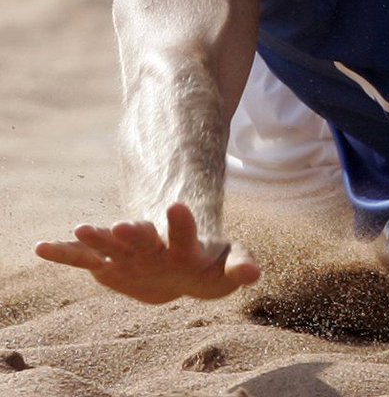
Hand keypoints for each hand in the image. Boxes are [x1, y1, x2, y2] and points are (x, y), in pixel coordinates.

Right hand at [34, 203, 260, 304]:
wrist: (179, 262)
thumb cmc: (207, 264)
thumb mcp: (225, 267)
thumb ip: (239, 265)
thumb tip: (256, 273)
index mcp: (182, 243)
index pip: (183, 230)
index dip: (180, 220)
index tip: (177, 205)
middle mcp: (153, 243)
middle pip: (142, 235)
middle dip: (133, 231)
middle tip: (122, 224)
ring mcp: (129, 252)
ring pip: (110, 243)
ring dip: (97, 237)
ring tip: (80, 228)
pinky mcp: (110, 265)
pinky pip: (83, 261)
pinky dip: (65, 254)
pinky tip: (41, 247)